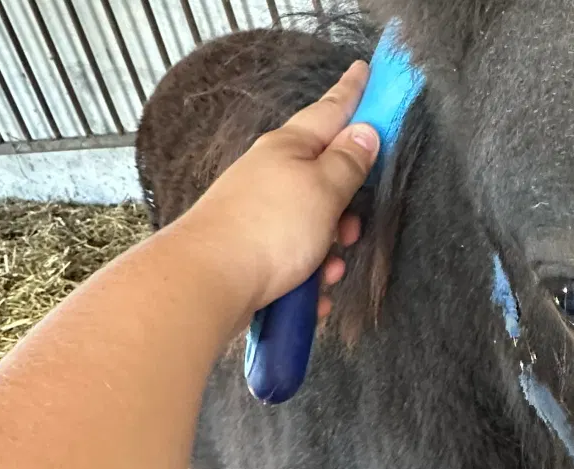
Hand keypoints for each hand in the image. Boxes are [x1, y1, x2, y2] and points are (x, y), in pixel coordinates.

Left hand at [172, 61, 380, 325]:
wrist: (208, 281)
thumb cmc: (268, 229)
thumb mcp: (323, 189)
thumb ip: (349, 162)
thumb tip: (364, 132)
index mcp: (289, 148)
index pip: (330, 111)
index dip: (352, 93)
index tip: (364, 70)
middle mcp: (272, 175)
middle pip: (327, 178)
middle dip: (349, 208)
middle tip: (353, 228)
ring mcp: (262, 212)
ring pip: (317, 226)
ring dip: (332, 252)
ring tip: (327, 270)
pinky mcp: (256, 249)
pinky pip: (298, 259)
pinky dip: (311, 276)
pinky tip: (312, 293)